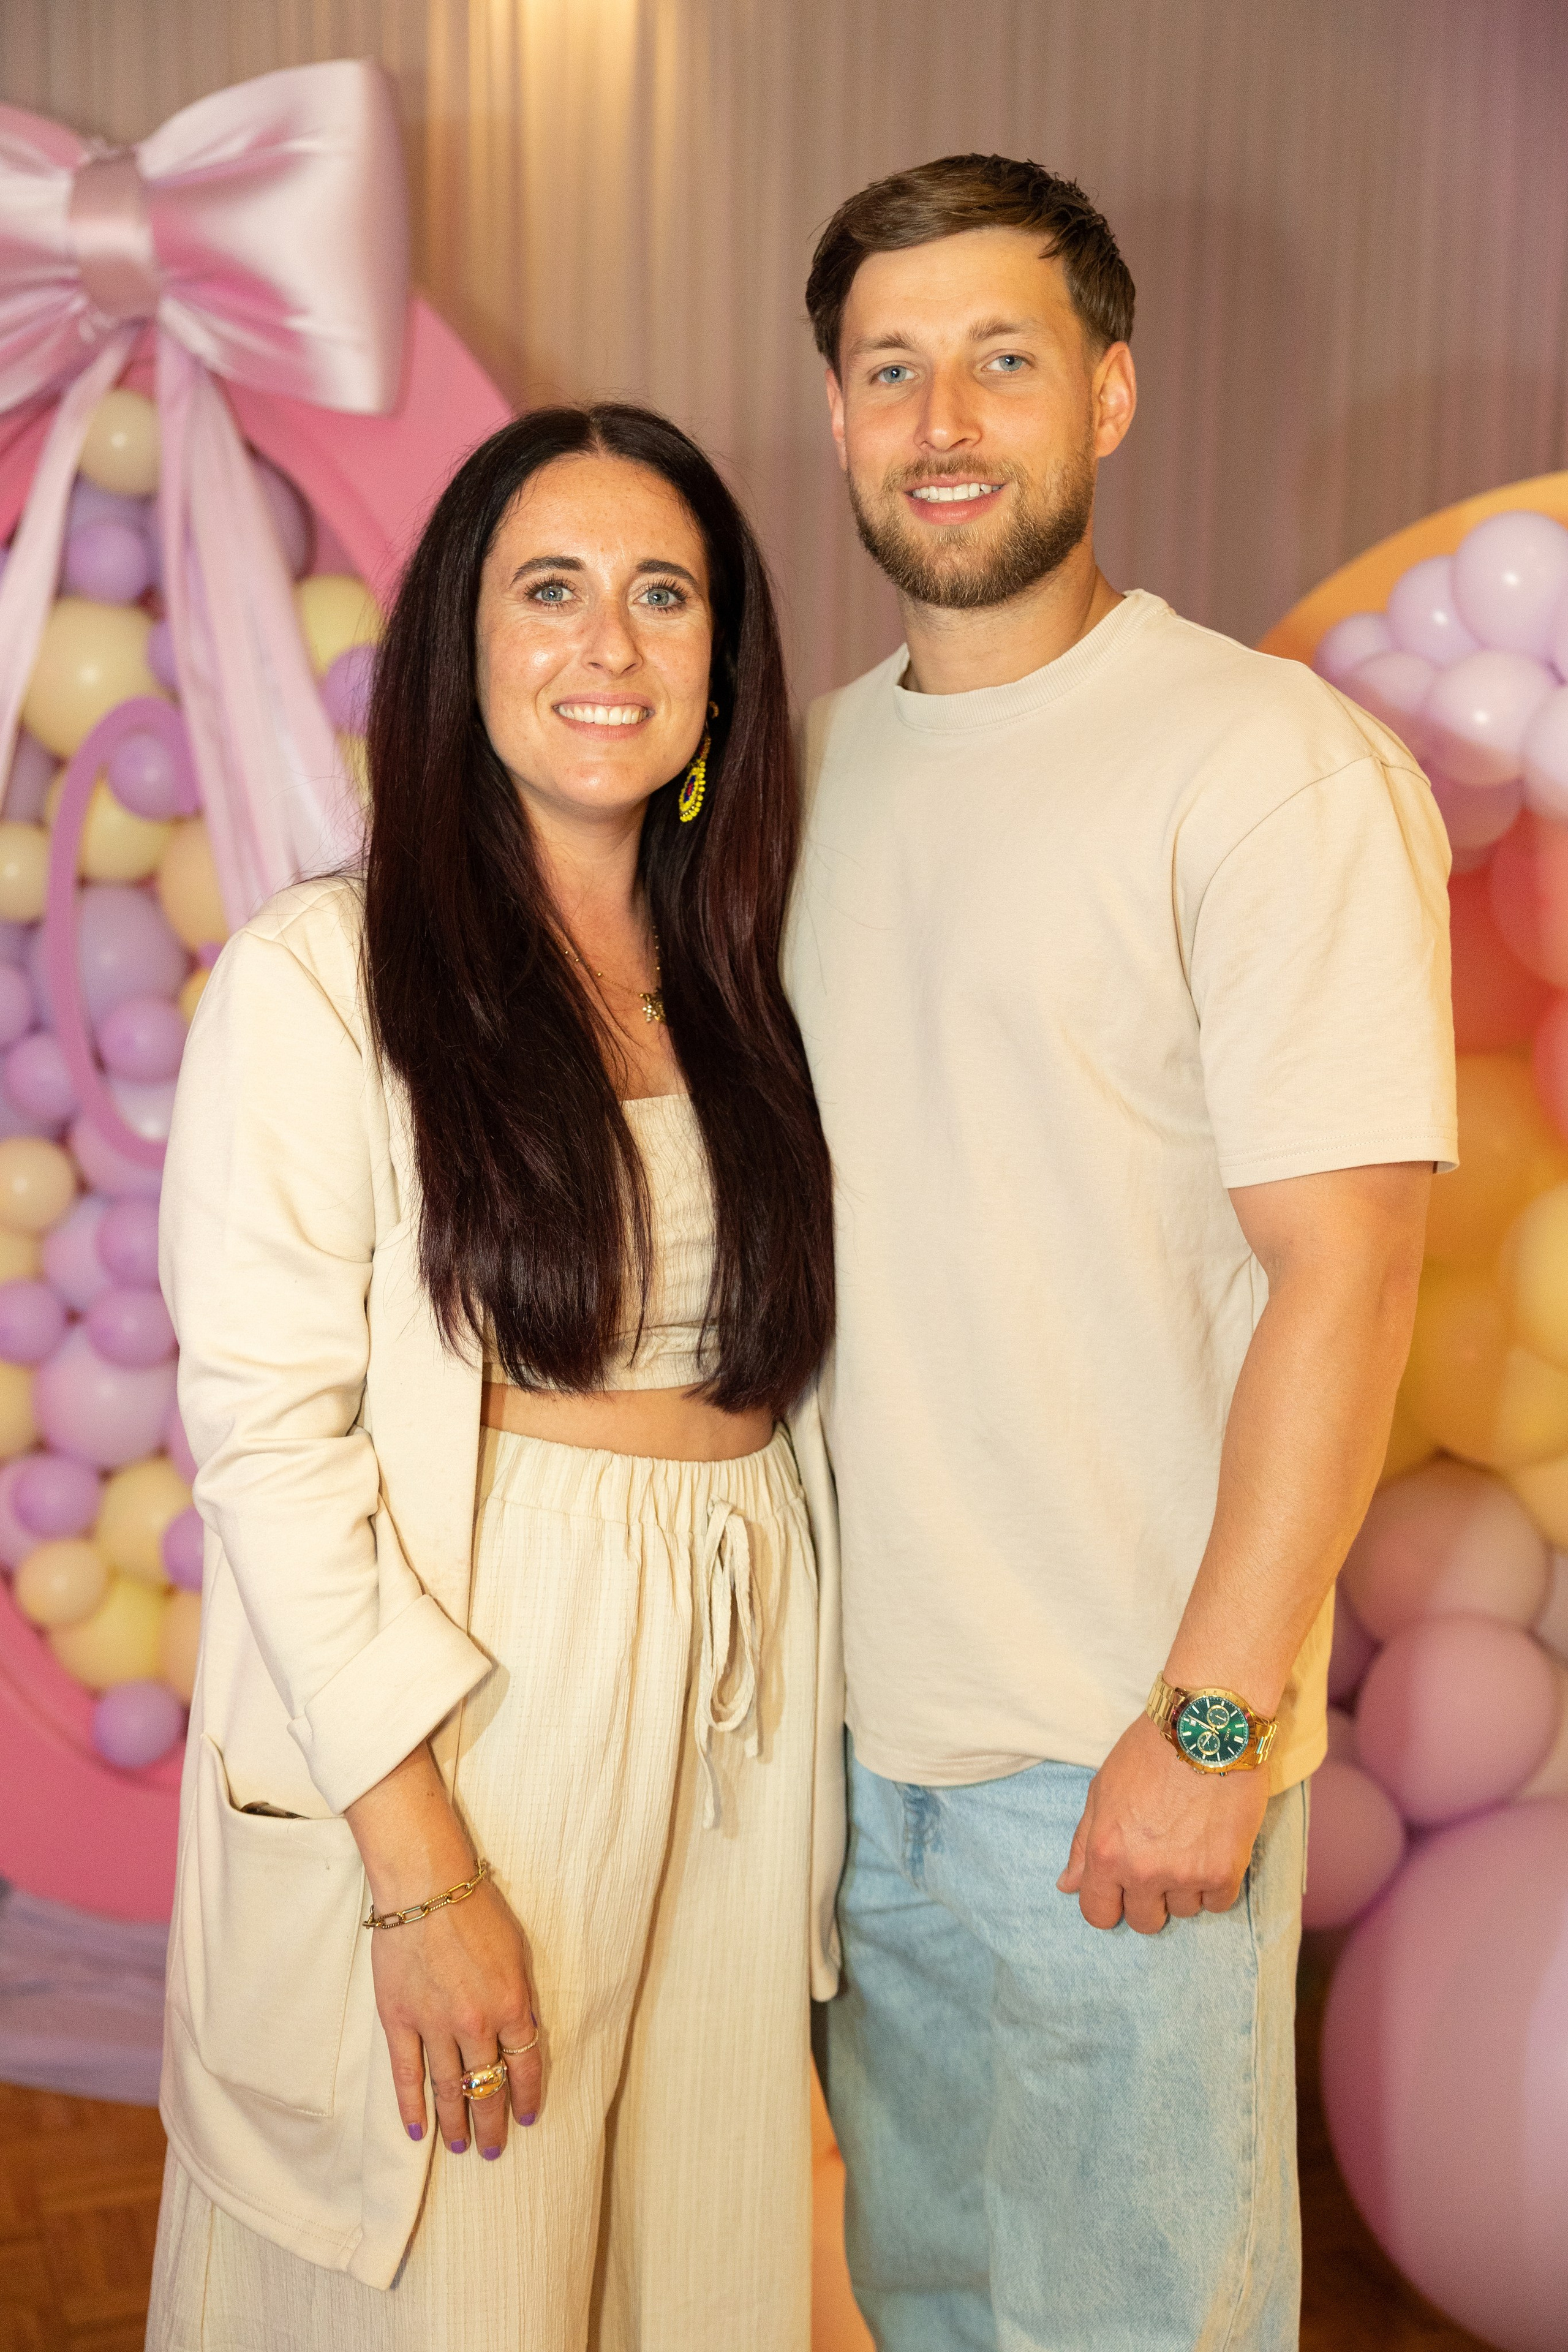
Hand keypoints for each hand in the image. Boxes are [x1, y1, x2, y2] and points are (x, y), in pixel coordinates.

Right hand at [370, 1875, 542, 2156]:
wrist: (425, 1885)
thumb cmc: (476, 1908)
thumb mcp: (517, 1950)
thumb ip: (519, 1996)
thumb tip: (522, 2034)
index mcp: (511, 2004)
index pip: (525, 2067)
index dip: (527, 2097)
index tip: (527, 2118)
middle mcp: (476, 2023)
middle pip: (487, 2087)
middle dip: (492, 2123)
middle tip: (494, 2149)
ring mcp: (434, 2025)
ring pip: (449, 2089)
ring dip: (455, 2124)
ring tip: (459, 2148)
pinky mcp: (399, 2020)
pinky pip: (407, 2074)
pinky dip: (412, 2105)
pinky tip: (417, 2130)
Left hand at [1056, 1712, 1269, 1933]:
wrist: (1207, 1726)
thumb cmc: (1149, 1751)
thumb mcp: (1103, 1789)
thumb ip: (1084, 1842)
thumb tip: (1067, 1885)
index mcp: (1106, 1852)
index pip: (1098, 1913)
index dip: (1109, 1904)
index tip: (1121, 1891)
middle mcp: (1142, 1871)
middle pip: (1144, 1921)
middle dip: (1149, 1898)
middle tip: (1161, 1861)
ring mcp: (1185, 1875)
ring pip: (1184, 1910)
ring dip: (1186, 1886)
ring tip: (1191, 1840)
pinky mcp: (1224, 1872)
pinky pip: (1217, 1903)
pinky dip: (1216, 1883)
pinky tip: (1214, 1846)